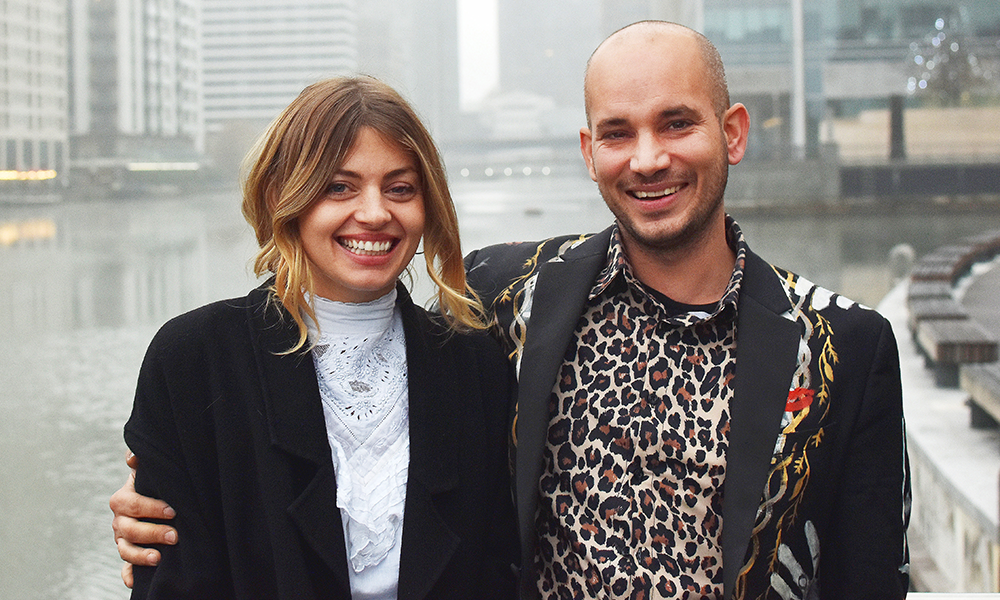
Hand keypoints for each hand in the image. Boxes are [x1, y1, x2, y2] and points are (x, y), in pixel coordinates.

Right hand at [110, 451, 176, 587]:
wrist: (155, 500)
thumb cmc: (155, 484)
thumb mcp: (149, 472)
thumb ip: (142, 462)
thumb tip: (132, 456)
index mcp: (123, 500)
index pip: (132, 504)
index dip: (151, 508)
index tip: (172, 510)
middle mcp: (120, 521)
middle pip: (129, 530)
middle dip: (152, 533)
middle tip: (175, 535)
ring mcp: (123, 539)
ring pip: (126, 550)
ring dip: (140, 556)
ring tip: (158, 559)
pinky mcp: (130, 553)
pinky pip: (125, 568)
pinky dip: (129, 575)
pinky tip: (134, 582)